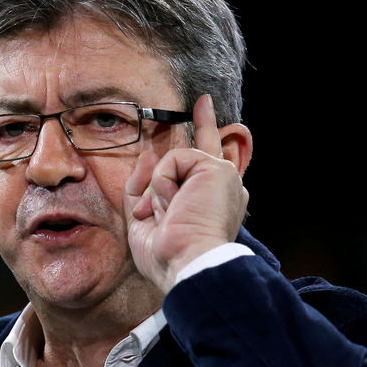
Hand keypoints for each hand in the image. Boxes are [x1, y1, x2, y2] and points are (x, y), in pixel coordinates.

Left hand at [124, 94, 248, 292]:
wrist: (188, 264)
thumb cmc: (170, 256)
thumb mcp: (146, 221)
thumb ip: (144, 188)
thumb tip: (148, 154)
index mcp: (211, 206)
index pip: (205, 169)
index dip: (206, 140)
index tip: (204, 115)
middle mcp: (222, 189)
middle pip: (209, 147)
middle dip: (205, 122)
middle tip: (203, 102)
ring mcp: (222, 176)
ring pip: (175, 162)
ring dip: (157, 190)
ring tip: (164, 215)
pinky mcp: (215, 168)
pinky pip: (172, 161)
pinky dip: (162, 184)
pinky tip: (171, 204)